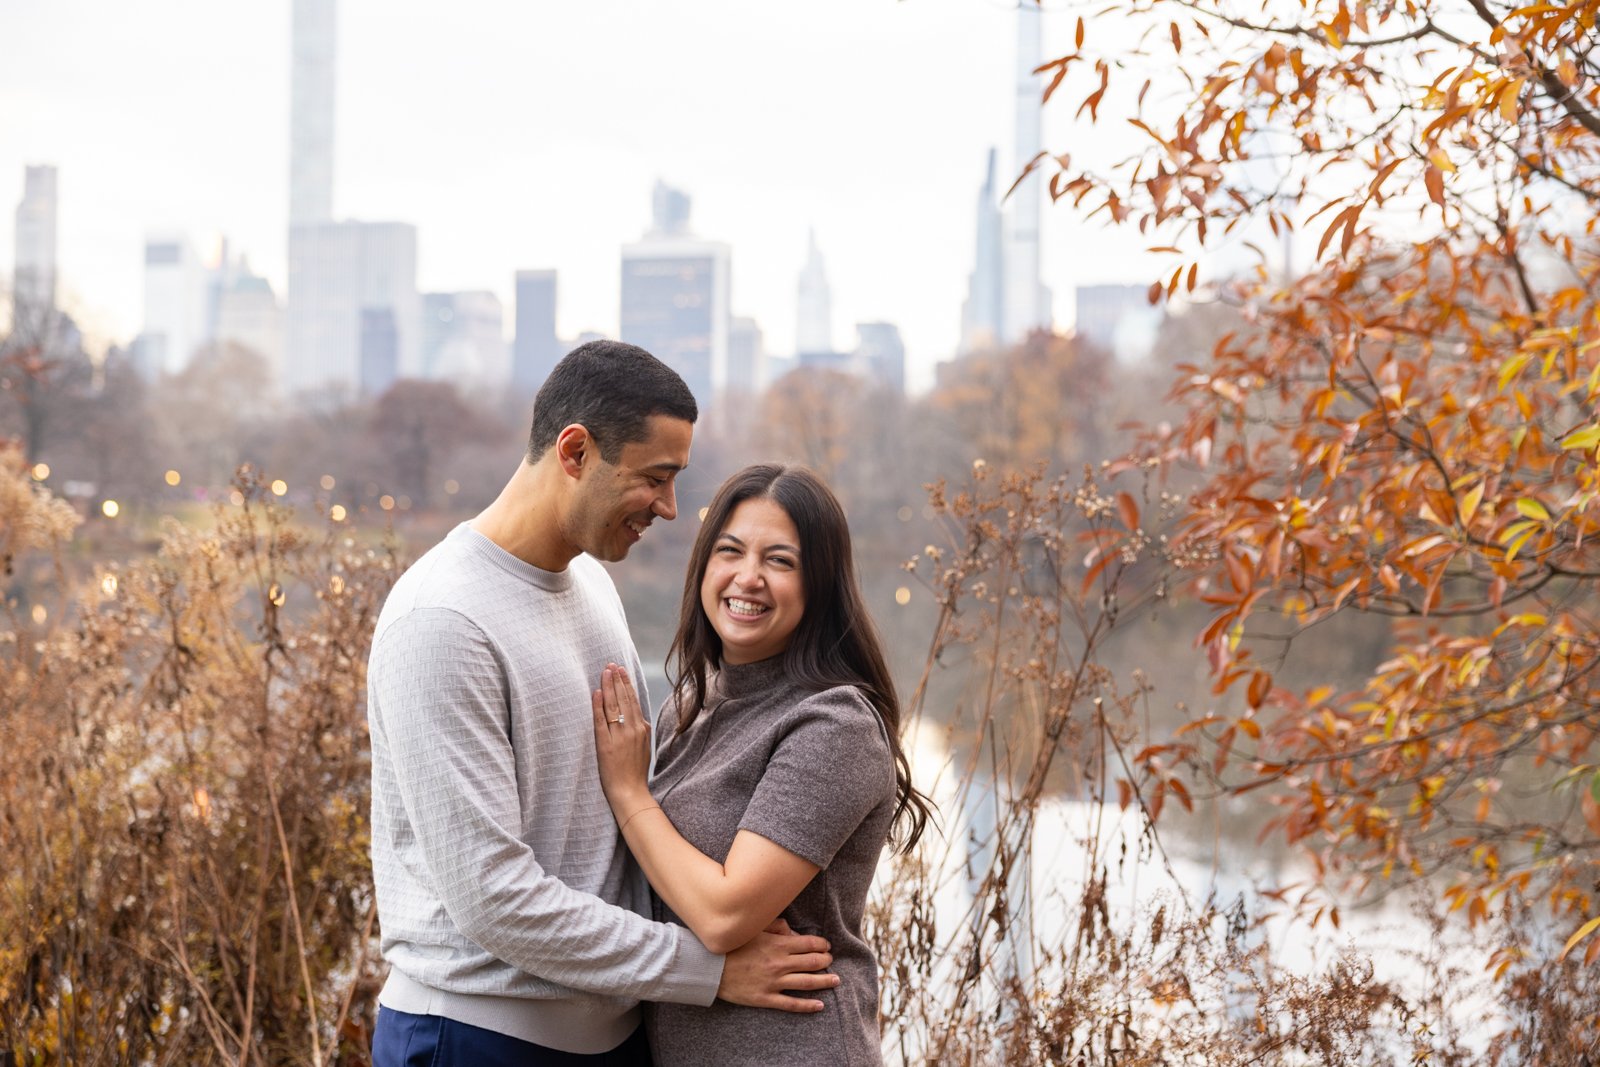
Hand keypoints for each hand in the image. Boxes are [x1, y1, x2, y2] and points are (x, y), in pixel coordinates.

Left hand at [591, 663, 651, 812]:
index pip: (633, 701)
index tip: (621, 670)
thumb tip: (640, 718)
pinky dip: (599, 706)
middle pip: (624, 699)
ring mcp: (619, 736)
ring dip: (609, 687)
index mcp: (642, 728)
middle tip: (611, 664)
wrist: (630, 792)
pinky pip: (601, 721)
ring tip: (604, 672)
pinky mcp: (606, 745)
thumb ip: (641, 731)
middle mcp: (633, 729)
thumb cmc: (636, 772)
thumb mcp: (644, 747)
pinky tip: (597, 692)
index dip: (626, 684)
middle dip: (617, 680)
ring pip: (614, 706)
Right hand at [716, 919, 838, 1012]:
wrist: (711, 968)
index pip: (809, 944)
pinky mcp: (766, 998)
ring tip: (835, 980)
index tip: (827, 946)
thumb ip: (774, 926)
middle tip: (831, 960)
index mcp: (778, 945)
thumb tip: (790, 929)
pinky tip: (820, 1005)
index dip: (822, 945)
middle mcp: (780, 964)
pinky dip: (808, 1005)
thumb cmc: (732, 946)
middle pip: (812, 962)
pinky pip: (791, 1004)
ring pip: (807, 982)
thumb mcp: (753, 930)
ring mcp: (774, 982)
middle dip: (826, 961)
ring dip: (824, 981)